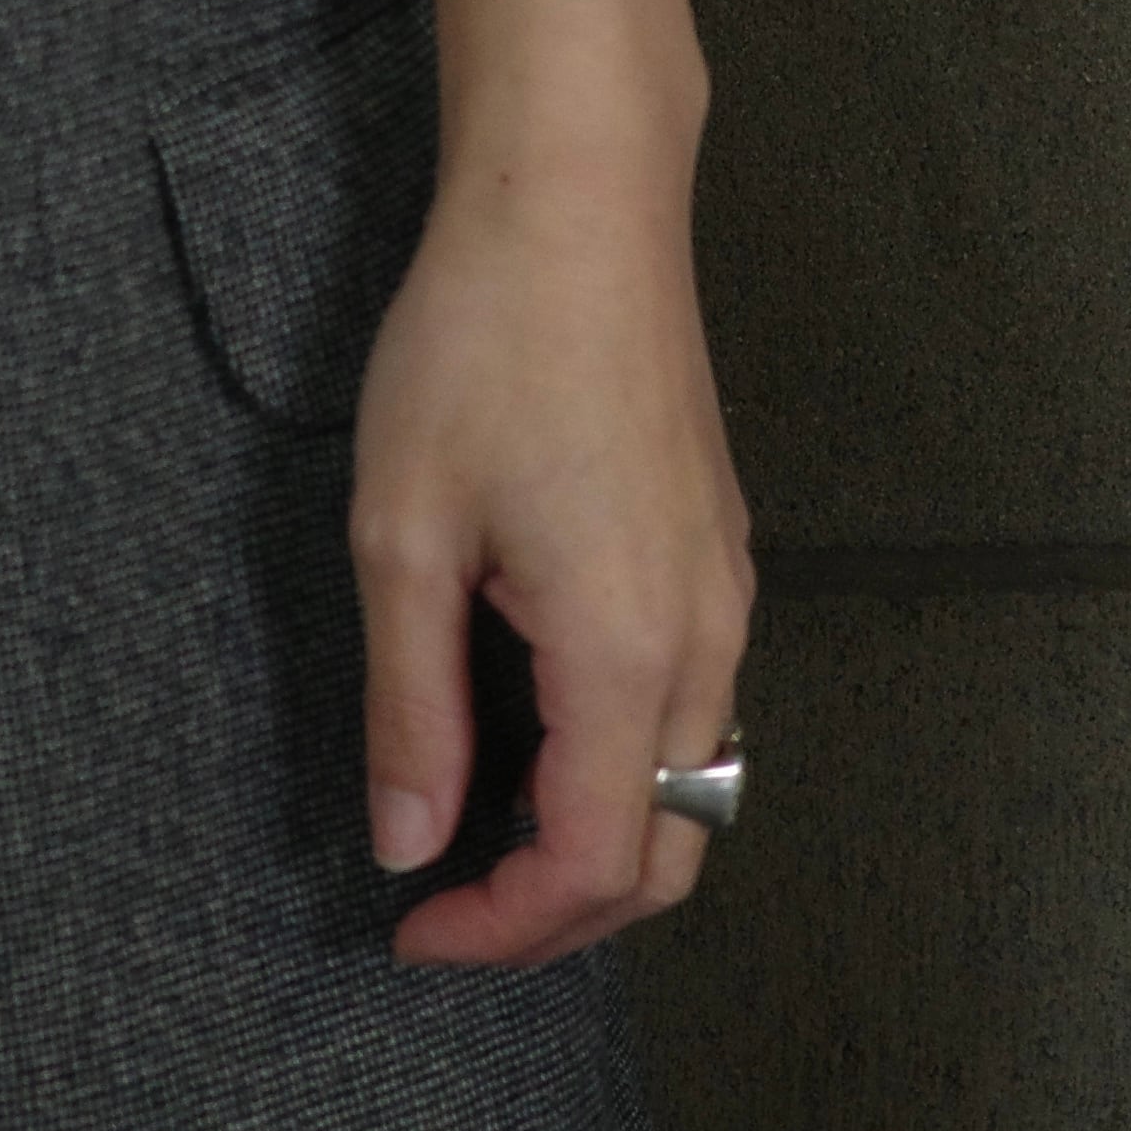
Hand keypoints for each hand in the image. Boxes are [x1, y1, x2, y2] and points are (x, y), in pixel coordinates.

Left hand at [334, 0, 751, 971]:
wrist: (579, 200)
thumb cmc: (480, 343)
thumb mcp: (404, 529)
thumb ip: (412, 702)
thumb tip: (409, 839)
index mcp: (626, 652)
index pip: (591, 867)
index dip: (501, 930)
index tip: (410, 931)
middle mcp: (704, 640)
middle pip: (665, 854)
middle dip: (556, 911)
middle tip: (445, 904)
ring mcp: (725, 592)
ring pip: (691, 783)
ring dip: (593, 836)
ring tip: (474, 817)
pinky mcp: (718, 547)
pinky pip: (695, 706)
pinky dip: (622, 759)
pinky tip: (529, 720)